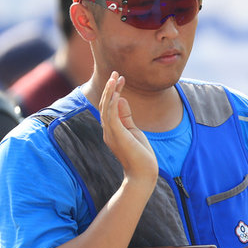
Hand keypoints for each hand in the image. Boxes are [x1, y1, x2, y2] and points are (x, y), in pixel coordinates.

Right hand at [100, 71, 157, 186]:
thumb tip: (121, 99)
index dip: (112, 93)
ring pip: (106, 107)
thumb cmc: (140, 156)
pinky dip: (113, 102)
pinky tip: (117, 91)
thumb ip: (126, 116)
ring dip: (110, 91)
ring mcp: (110, 133)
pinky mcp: (117, 135)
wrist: (143, 175)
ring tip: (115, 77)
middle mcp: (108, 131)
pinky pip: (111, 115)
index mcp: (111, 130)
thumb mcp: (134, 131)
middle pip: (105, 105)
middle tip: (116, 73)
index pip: (108, 108)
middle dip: (110, 88)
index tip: (120, 80)